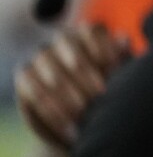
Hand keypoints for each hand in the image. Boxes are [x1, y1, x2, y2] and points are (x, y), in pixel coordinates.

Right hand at [13, 25, 130, 155]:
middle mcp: (63, 41)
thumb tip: (123, 39)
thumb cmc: (109, 95)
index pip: (92, 30)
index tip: (114, 71)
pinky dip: (49, 106)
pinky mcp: (25, 77)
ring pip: (48, 62)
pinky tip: (66, 122)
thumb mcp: (120, 78)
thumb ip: (122, 58)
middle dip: (85, 73)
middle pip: (69, 46)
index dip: (103, 48)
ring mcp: (41, 57)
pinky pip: (31, 85)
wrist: (82, 126)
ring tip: (83, 113)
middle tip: (100, 96)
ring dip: (66, 90)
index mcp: (89, 34)